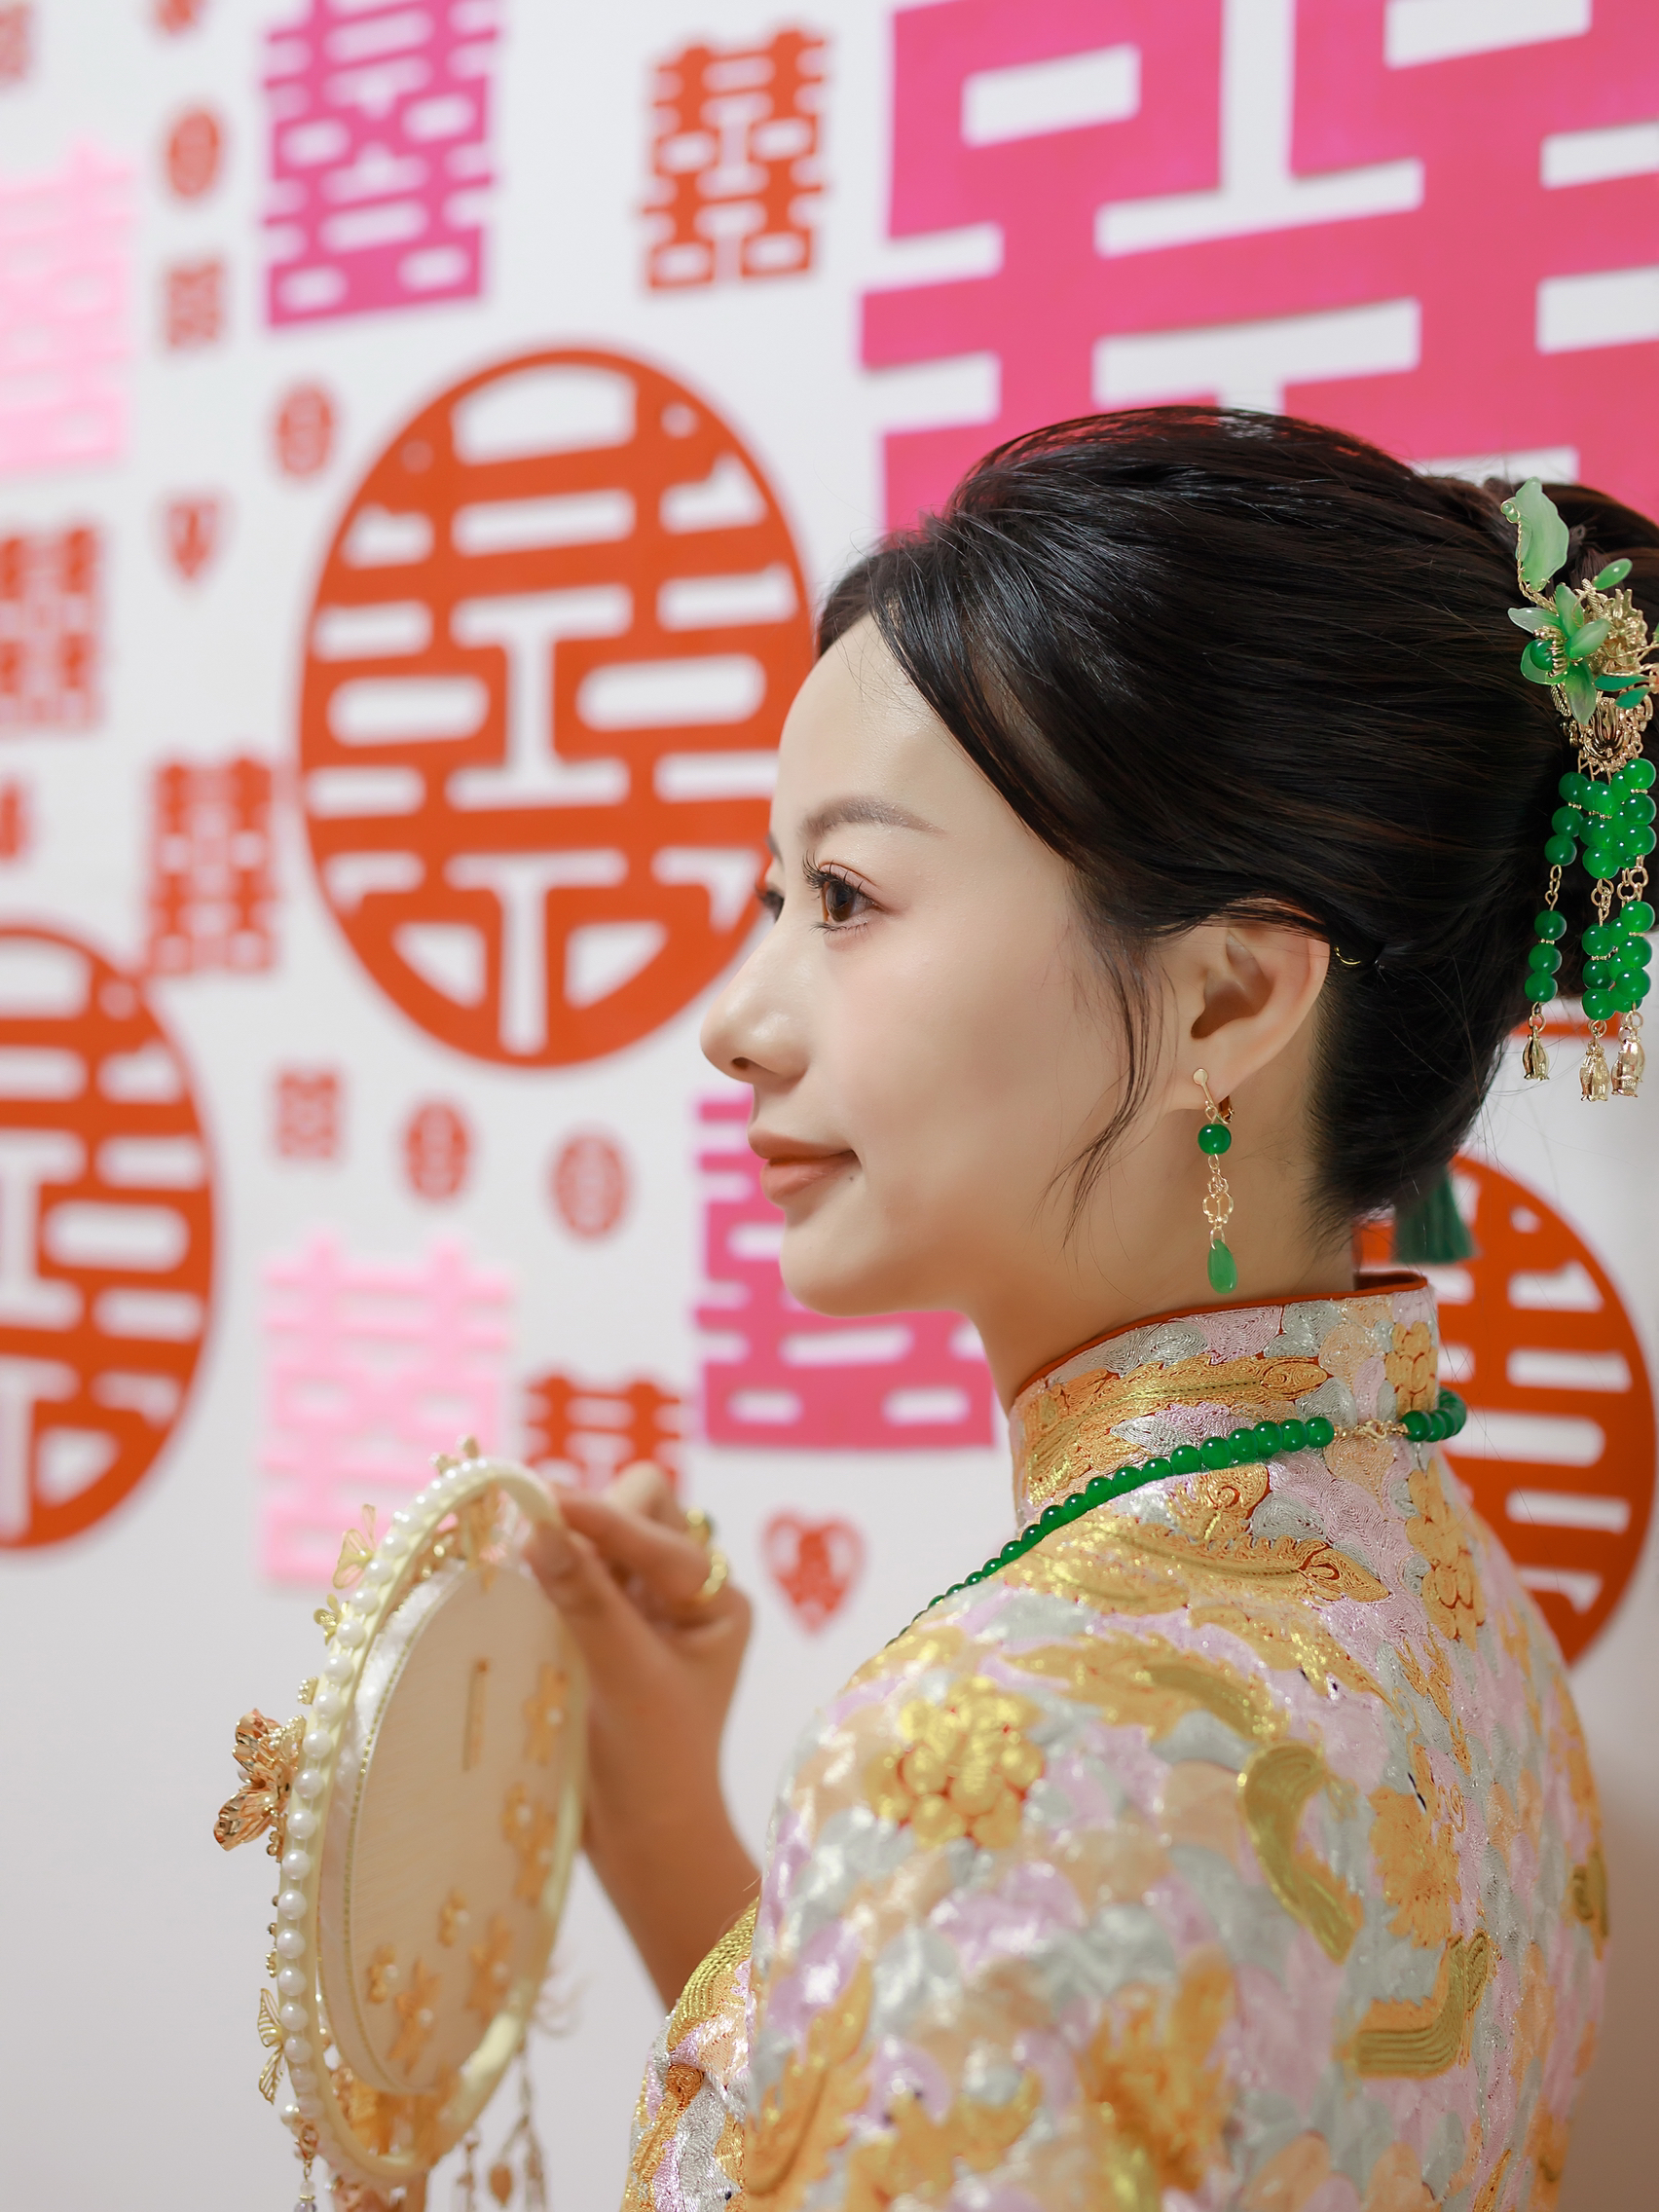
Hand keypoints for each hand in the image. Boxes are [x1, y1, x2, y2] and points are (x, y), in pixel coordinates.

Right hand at [527, 1462, 758, 2005]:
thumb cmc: (654, 1768)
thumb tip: (540, 1528)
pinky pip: (577, 1576)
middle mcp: (687, 1594)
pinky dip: (553, 1575)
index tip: (537, 1500)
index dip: (598, 1517)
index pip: (657, 1531)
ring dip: (569, 1546)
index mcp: (718, 1600)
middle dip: (592, 1522)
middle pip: (639, 1512)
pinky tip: (525, 1588)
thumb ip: (586, 1600)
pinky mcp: (603, 1632)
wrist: (643, 1844)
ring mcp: (644, 1611)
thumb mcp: (625, 1678)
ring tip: (532, 1570)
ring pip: (603, 1540)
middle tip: (541, 1550)